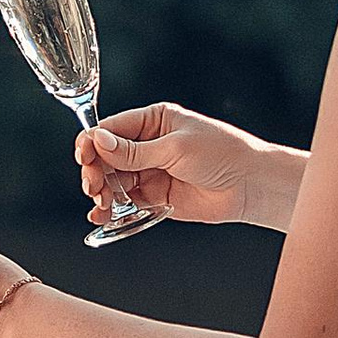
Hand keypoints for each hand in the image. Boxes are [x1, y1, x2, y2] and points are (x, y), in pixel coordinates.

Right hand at [76, 102, 277, 230]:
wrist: (251, 185)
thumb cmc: (222, 154)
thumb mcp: (175, 148)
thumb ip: (134, 151)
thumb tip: (97, 141)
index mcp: (152, 120)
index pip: (110, 129)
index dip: (92, 144)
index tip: (85, 159)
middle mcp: (147, 144)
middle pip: (106, 157)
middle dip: (96, 172)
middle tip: (96, 187)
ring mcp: (150, 171)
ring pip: (112, 181)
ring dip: (102, 193)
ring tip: (102, 205)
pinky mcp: (155, 196)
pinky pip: (126, 201)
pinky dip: (112, 209)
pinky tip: (103, 217)